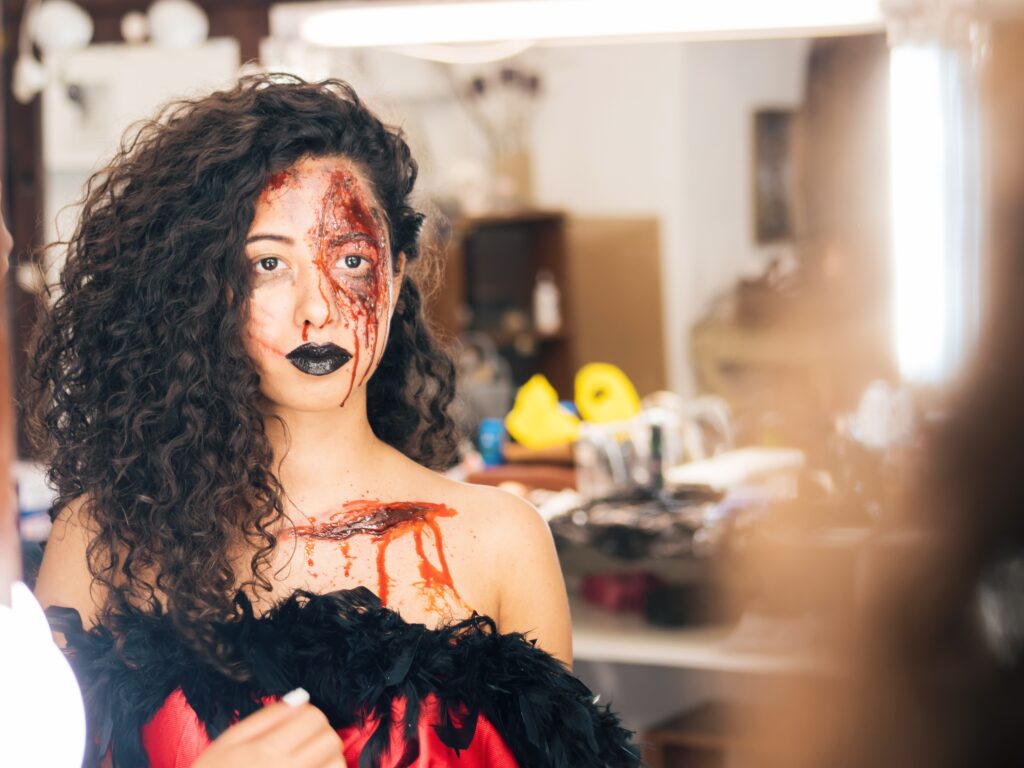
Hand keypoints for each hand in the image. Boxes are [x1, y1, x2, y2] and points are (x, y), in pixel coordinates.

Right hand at [193, 689, 345, 767]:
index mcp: (266, 752)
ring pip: (337, 765)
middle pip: (330, 740)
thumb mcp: (228, 742)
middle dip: (321, 735)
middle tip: (303, 741)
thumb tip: (302, 697)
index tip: (297, 723)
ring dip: (328, 759)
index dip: (308, 716)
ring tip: (307, 760)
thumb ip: (267, 718)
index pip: (314, 718)